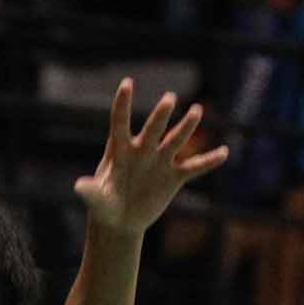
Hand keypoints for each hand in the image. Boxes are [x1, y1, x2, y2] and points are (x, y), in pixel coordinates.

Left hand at [74, 80, 228, 236]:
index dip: (123, 104)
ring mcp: (160, 161)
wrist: (120, 220)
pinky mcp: (173, 177)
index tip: (127, 84)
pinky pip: (194, 167)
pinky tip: (224, 152)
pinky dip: (209, 161)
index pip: (120, 123)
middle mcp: (143, 150)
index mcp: (120, 151)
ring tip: (197, 110)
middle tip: (169, 99)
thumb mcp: (97, 200)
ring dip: (186, 127)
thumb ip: (90, 192)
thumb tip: (79, 187)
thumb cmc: (104, 206)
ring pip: (175, 140)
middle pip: (153, 129)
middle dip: (161, 115)